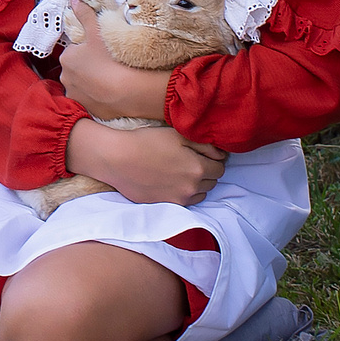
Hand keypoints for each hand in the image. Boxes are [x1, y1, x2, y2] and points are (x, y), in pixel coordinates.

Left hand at [56, 0, 169, 121]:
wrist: (129, 91)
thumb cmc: (111, 58)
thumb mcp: (98, 31)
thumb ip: (85, 14)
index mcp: (67, 59)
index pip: (75, 52)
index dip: (89, 51)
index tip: (102, 51)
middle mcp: (65, 79)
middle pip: (77, 70)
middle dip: (89, 68)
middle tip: (108, 64)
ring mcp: (76, 96)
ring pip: (83, 86)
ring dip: (92, 83)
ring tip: (112, 79)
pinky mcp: (87, 110)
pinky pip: (92, 100)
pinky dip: (98, 97)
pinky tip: (111, 93)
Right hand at [65, 119, 228, 206]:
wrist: (117, 159)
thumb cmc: (147, 142)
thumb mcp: (178, 135)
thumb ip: (205, 145)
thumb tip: (222, 155)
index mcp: (197, 169)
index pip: (220, 169)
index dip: (215, 160)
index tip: (205, 154)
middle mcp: (191, 188)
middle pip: (212, 183)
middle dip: (207, 172)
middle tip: (192, 160)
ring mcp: (178, 199)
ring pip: (199, 194)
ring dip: (196, 184)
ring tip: (181, 171)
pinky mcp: (164, 205)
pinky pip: (184, 201)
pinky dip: (183, 192)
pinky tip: (171, 180)